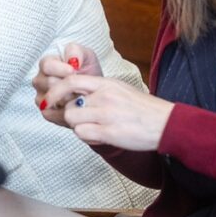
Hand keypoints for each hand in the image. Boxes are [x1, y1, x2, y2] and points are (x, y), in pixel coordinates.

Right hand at [32, 43, 101, 126]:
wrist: (94, 91)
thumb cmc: (88, 72)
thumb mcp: (87, 56)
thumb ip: (76, 51)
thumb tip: (71, 60)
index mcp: (47, 64)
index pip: (46, 65)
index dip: (60, 68)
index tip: (74, 70)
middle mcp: (40, 80)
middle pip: (48, 82)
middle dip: (67, 85)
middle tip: (81, 85)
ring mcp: (41, 97)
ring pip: (50, 99)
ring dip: (68, 98)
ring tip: (80, 95)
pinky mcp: (46, 112)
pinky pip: (52, 113)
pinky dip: (66, 109)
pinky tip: (76, 105)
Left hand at [43, 74, 171, 150]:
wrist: (164, 123)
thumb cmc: (141, 108)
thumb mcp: (119, 89)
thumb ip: (97, 89)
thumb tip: (74, 91)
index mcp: (106, 84)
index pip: (71, 80)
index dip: (56, 90)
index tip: (51, 99)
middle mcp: (104, 97)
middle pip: (69, 104)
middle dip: (70, 113)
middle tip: (82, 118)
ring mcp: (106, 114)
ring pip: (72, 119)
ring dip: (78, 125)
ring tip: (93, 127)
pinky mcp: (109, 132)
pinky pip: (82, 133)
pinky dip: (86, 136)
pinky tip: (99, 135)